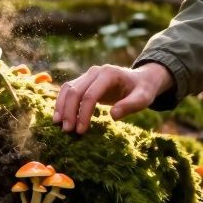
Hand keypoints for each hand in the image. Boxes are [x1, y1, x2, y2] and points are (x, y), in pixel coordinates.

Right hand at [52, 62, 173, 134]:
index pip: (90, 95)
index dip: (84, 113)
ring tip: (59, 125)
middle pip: (75, 91)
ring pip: (68, 89)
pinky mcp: (84, 81)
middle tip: (68, 131)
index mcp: (109, 74)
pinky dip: (62, 103)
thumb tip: (113, 115)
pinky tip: (59, 117)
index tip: (81, 131)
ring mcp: (88, 75)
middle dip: (69, 111)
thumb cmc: (142, 90)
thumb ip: (130, 105)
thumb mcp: (143, 98)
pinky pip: (68, 90)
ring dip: (62, 107)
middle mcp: (95, 71)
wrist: (141, 79)